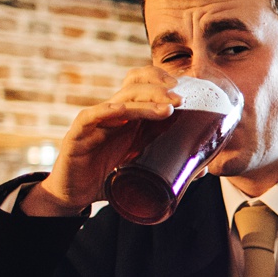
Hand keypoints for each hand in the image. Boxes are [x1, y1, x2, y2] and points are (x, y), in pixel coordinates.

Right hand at [21, 66, 179, 216]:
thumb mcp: (142, 168)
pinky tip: (121, 110)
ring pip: (120, 102)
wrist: (75, 195)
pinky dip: (104, 111)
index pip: (143, 87)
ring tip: (167, 108)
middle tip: (181, 99)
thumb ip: (168, 164)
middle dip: (160, 90)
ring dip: (144, 103)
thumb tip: (203, 171)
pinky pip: (90, 118)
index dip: (161, 81)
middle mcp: (112, 116)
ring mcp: (95, 124)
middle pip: (134, 89)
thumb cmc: (108, 178)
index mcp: (128, 119)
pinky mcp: (77, 136)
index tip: (186, 88)